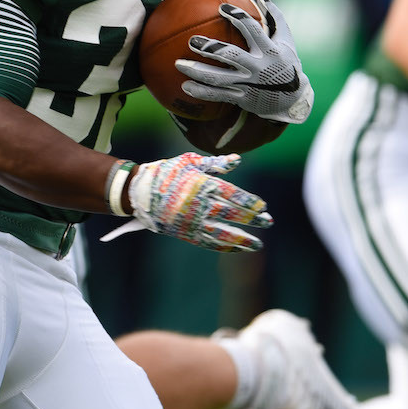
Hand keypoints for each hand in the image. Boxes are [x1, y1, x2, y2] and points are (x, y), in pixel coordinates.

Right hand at [126, 151, 271, 251]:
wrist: (138, 192)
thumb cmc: (165, 172)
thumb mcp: (188, 162)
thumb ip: (214, 163)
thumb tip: (237, 160)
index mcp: (202, 184)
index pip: (233, 195)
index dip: (250, 202)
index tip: (263, 207)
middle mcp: (200, 204)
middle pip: (232, 213)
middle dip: (253, 219)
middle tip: (269, 222)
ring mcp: (193, 221)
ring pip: (223, 232)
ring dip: (242, 239)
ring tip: (257, 244)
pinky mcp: (185, 233)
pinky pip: (209, 242)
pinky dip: (224, 246)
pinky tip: (237, 248)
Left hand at [175, 0, 313, 123]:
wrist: (292, 99)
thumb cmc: (286, 62)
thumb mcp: (285, 39)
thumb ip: (273, 15)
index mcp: (269, 50)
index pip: (252, 30)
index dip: (238, 17)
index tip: (221, 8)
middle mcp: (258, 68)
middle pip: (231, 56)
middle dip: (211, 48)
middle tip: (192, 40)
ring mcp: (249, 85)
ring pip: (219, 78)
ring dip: (197, 71)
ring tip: (178, 63)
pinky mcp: (241, 98)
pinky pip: (217, 95)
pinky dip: (200, 92)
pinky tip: (184, 86)